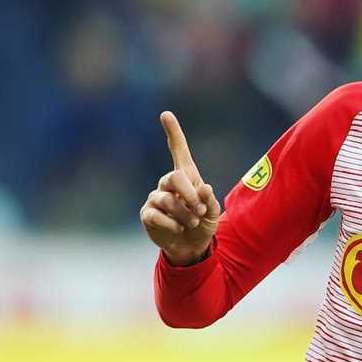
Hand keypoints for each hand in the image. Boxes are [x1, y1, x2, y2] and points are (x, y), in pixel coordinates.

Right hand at [140, 111, 220, 265]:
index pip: (179, 151)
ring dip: (184, 214)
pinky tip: (177, 229)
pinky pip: (157, 215)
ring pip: (167, 200)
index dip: (173, 133)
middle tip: (199, 211)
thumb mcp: (214, 213)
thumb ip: (210, 201)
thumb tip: (204, 188)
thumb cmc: (203, 224)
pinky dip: (172, 224)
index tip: (166, 114)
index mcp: (187, 177)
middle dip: (189, 194)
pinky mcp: (148, 214)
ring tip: (191, 222)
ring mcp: (156, 198)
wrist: (192, 247)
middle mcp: (169, 184)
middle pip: (174, 177)